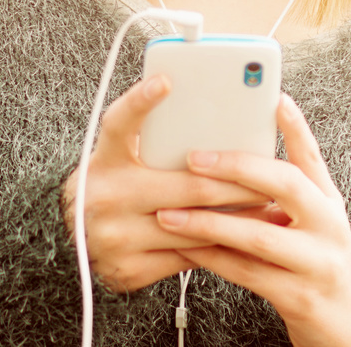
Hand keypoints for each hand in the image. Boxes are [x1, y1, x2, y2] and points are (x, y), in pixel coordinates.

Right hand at [64, 74, 264, 292]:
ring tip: (267, 207)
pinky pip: (187, 256)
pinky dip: (218, 246)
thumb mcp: (122, 159)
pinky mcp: (129, 269)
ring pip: (194, 226)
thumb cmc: (115, 189)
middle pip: (188, 186)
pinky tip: (241, 237)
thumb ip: (152, 139)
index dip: (141, 101)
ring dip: (236, 218)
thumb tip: (205, 109)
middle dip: (236, 183)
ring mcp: (115, 237)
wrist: (81, 245)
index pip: (119, 124)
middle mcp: (105, 196)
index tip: (166, 81)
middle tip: (269, 177)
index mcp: (104, 160)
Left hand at [155, 93, 350, 346]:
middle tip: (195, 158)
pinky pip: (248, 273)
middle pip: (287, 185)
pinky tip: (187, 247)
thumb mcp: (316, 223)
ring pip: (259, 234)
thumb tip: (250, 151)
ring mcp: (316, 262)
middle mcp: (328, 227)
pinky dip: (214, 258)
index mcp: (329, 203)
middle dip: (238, 167)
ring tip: (171, 212)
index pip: (312, 156)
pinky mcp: (298, 296)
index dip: (294, 126)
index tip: (274, 98)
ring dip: (210, 221)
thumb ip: (292, 190)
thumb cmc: (321, 266)